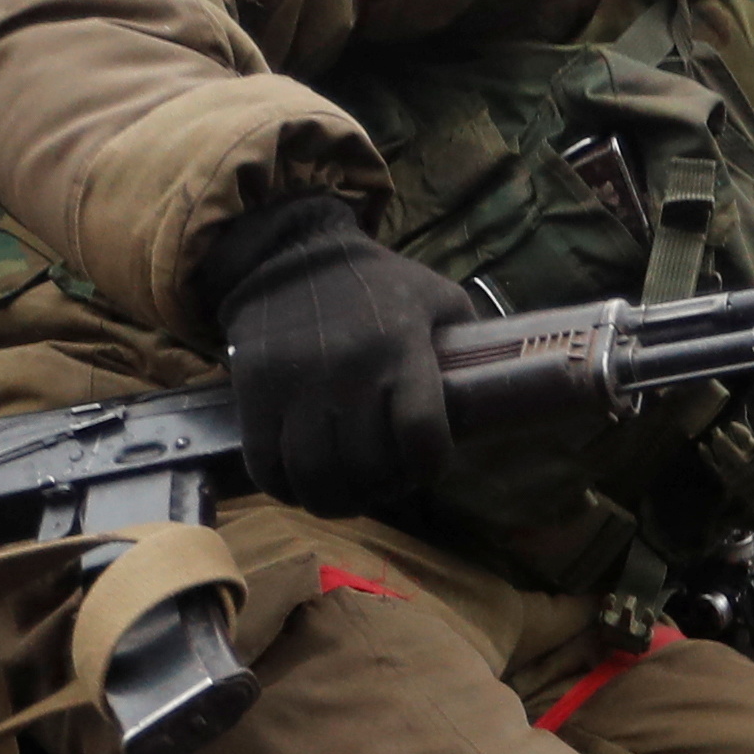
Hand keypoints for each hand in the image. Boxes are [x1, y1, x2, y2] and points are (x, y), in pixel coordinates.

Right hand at [196, 193, 463, 515]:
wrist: (290, 254)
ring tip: (346, 490)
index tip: (427, 467)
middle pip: (367, 466)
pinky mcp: (255, 393)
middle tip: (385, 484)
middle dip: (383, 489)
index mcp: (400, 348)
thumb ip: (466, 339)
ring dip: (336, 499)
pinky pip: (267, 465)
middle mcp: (348, 371)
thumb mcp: (435, 296)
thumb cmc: (374, 283)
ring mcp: (297, 384)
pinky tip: (302, 483)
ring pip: (316, 475)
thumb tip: (497, 388)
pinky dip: (287, 488)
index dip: (429, 466)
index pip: (421, 433)